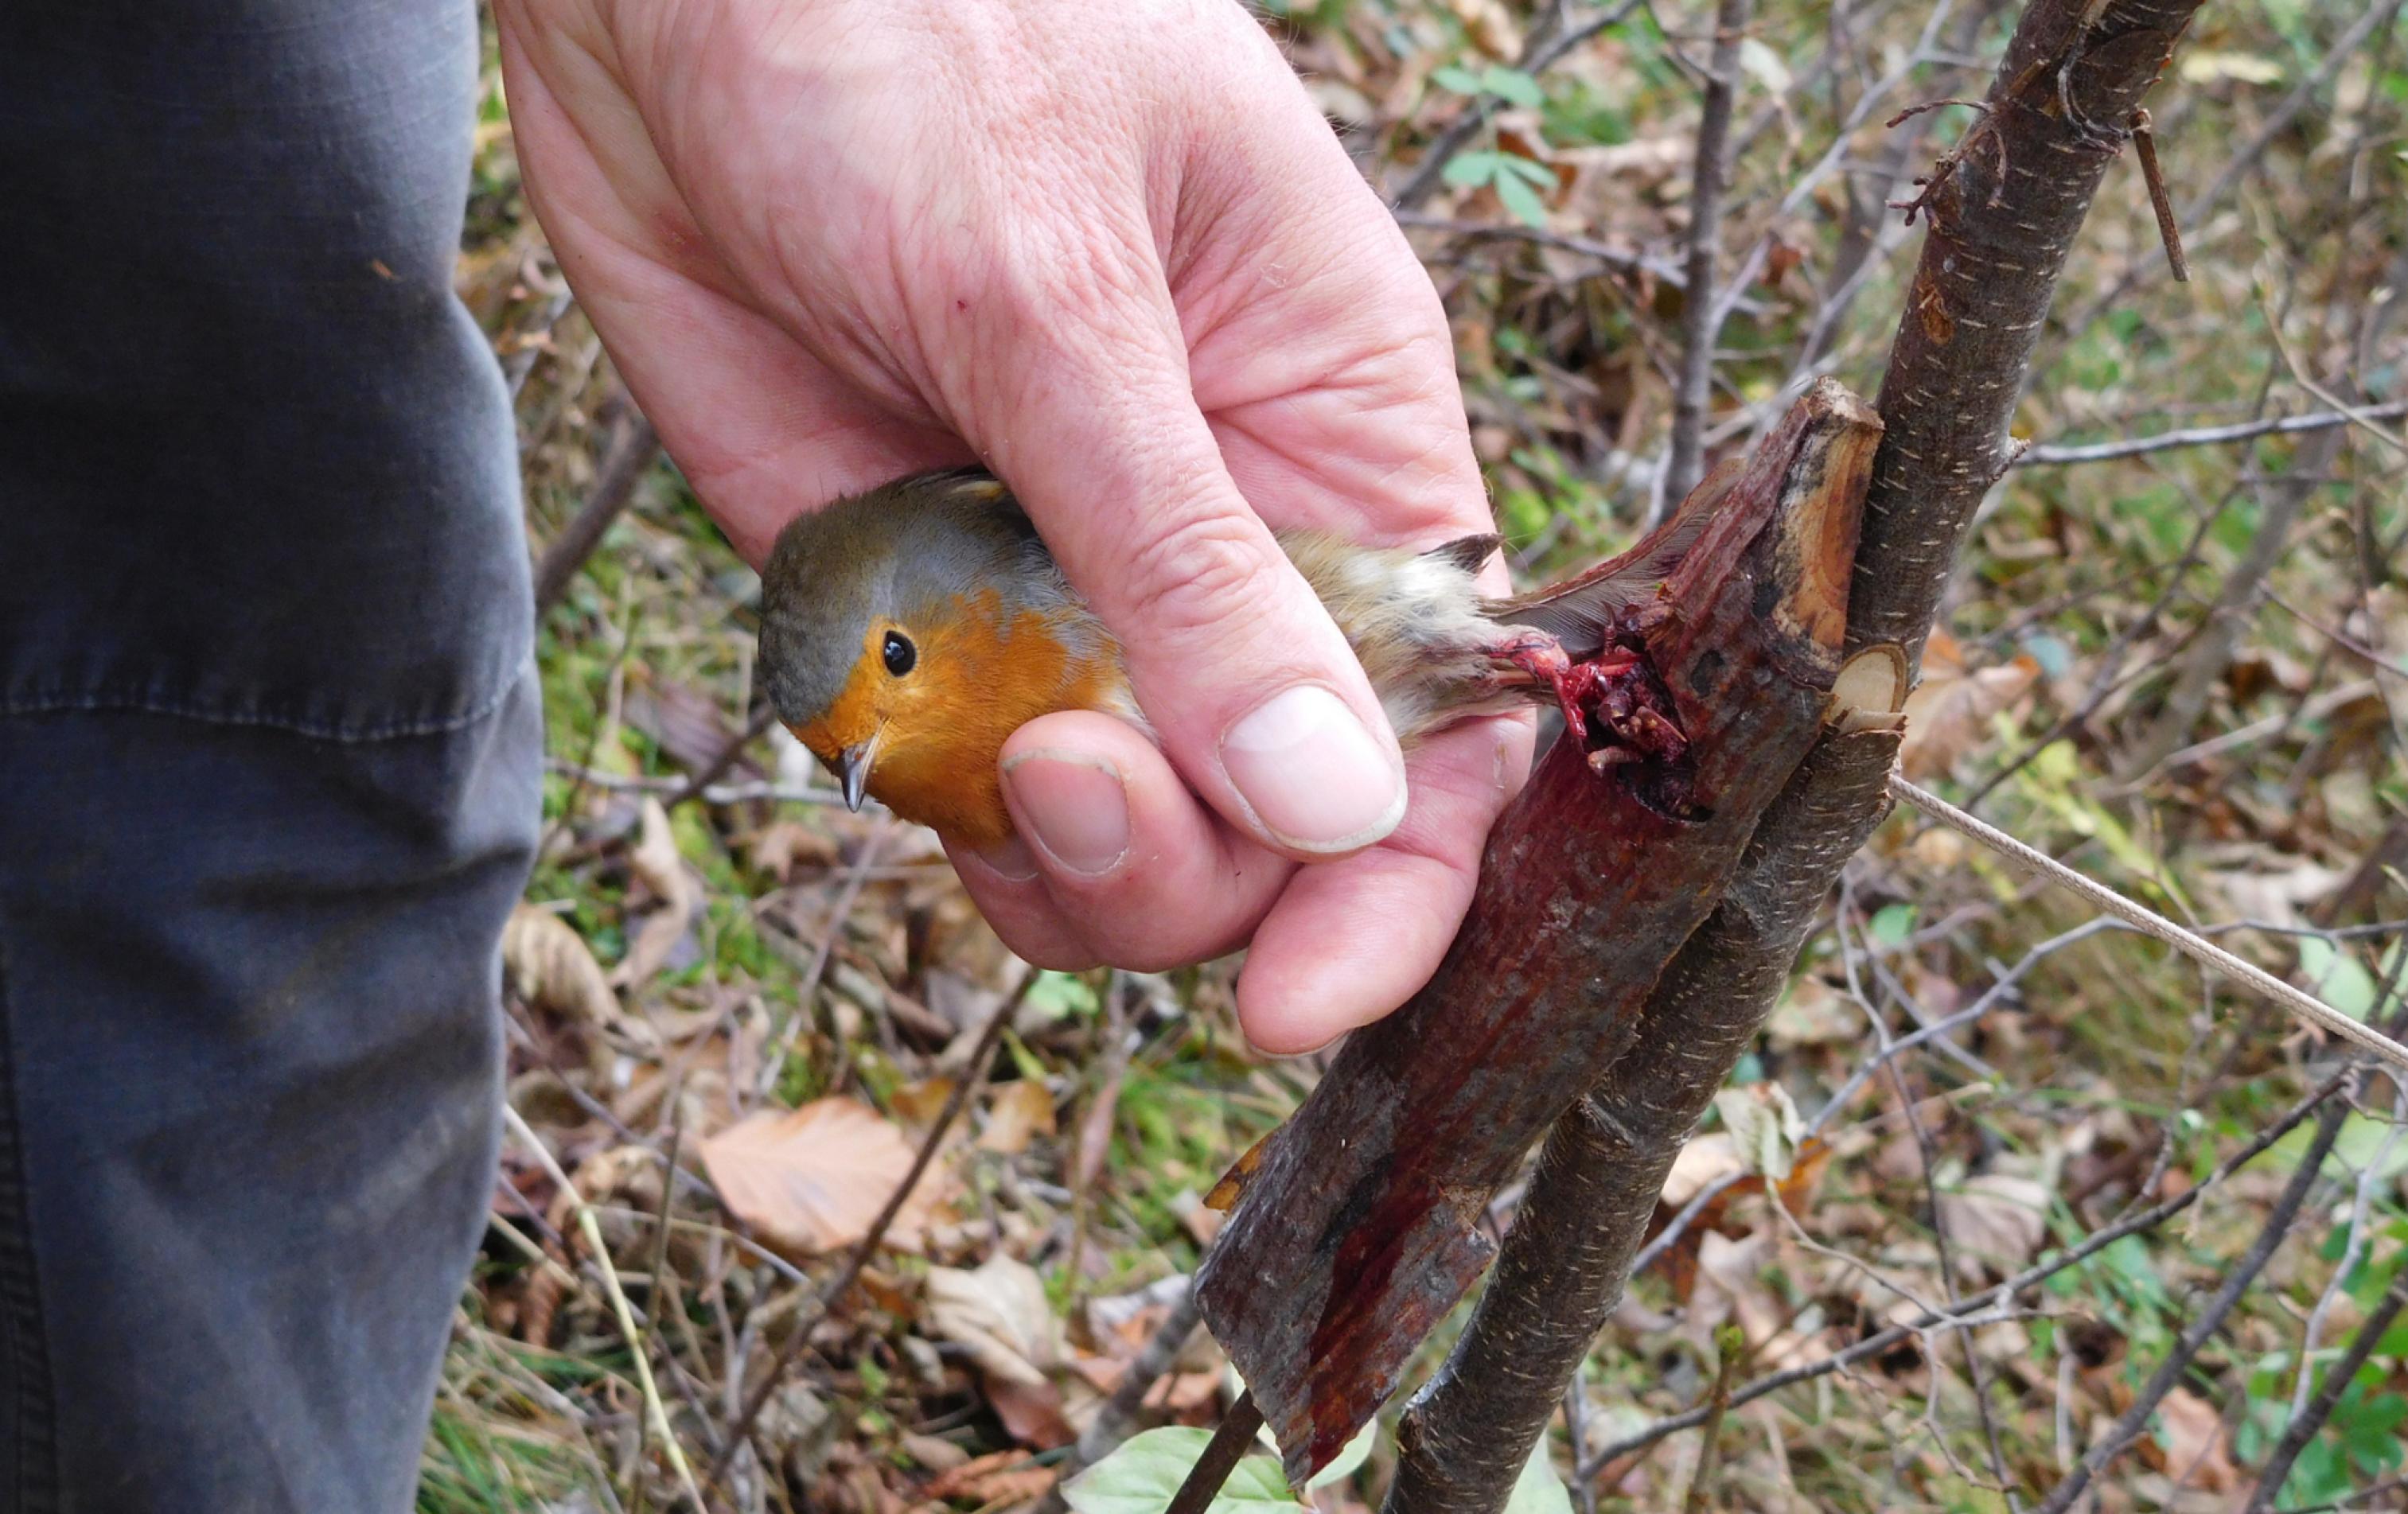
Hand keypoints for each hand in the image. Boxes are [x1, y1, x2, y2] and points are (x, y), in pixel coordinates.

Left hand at [496, 0, 1533, 1051]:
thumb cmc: (921, 37)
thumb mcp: (1067, 299)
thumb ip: (1194, 563)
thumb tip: (1337, 802)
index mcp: (1337, 438)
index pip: (1436, 721)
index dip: (1394, 881)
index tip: (1302, 1000)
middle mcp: (1218, 539)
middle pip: (1268, 820)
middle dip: (1181, 863)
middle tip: (1059, 780)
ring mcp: (1065, 582)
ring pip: (1108, 832)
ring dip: (1053, 860)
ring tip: (985, 753)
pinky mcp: (918, 601)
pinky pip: (953, 779)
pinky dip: (931, 797)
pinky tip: (889, 708)